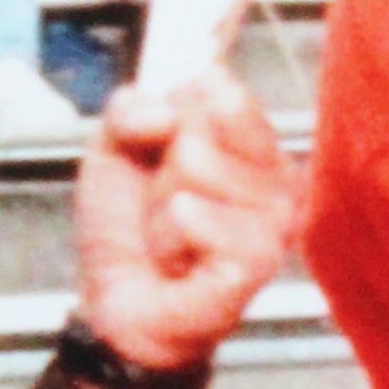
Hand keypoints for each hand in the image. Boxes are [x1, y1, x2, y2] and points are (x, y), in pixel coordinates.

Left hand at [70, 68, 299, 379]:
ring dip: (161, 206)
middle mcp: (275, 175)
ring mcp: (274, 219)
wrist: (115, 305)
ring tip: (170, 234)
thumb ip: (130, 106)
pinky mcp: (258, 260)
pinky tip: (178, 261)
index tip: (162, 147)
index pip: (219, 84)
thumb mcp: (112, 147)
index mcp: (250, 142)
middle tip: (162, 202)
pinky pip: (197, 215)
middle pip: (203, 120)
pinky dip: (168, 237)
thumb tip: (166, 112)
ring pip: (198, 164)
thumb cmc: (127, 230)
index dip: (176, 110)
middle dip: (161, 163)